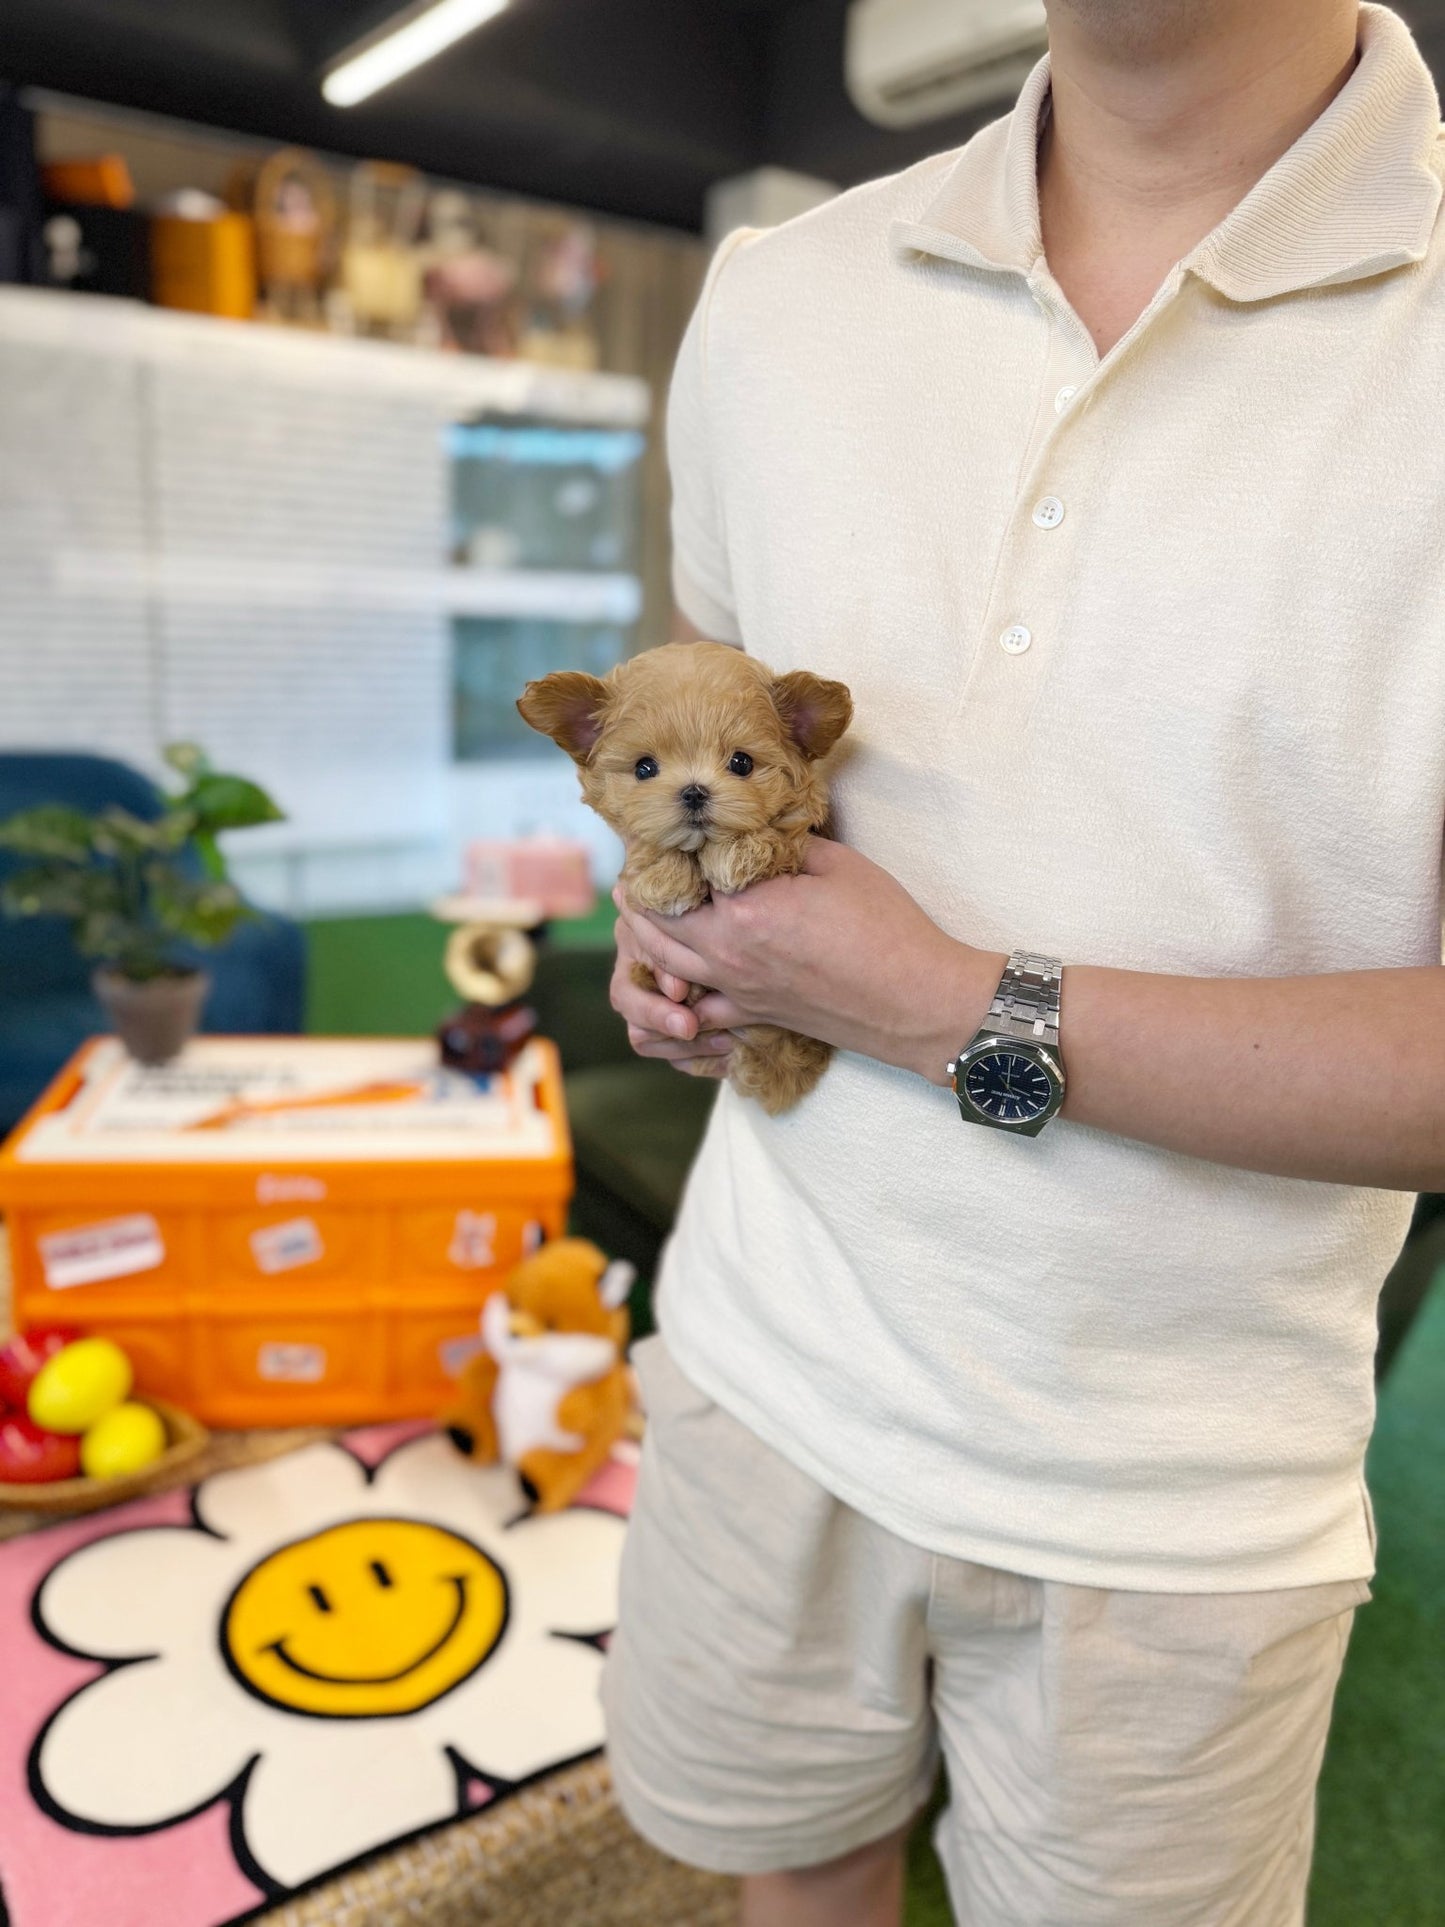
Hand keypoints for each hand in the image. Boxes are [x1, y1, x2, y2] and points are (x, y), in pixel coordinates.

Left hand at [613, 838, 1000, 1084]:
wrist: (914, 1001)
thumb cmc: (885, 928)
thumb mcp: (835, 864)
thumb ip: (782, 844)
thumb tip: (755, 828)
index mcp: (741, 909)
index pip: (672, 875)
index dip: (659, 850)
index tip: (660, 830)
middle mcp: (726, 954)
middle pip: (650, 922)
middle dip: (639, 891)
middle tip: (640, 865)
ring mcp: (735, 990)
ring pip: (660, 964)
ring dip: (645, 934)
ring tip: (644, 906)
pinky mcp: (751, 1015)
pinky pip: (692, 1008)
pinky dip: (673, 989)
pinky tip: (674, 971)